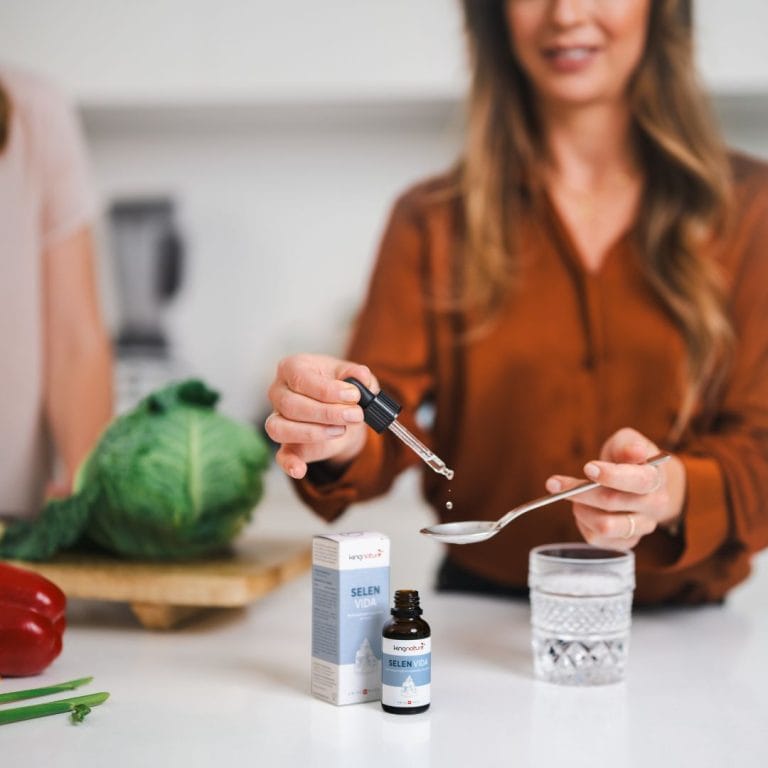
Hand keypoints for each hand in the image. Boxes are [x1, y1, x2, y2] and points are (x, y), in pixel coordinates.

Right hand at [266, 354, 376, 478]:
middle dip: (326, 412)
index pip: (301, 379)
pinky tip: (300, 470)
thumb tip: (362, 377)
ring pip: (281, 428)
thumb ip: (358, 374)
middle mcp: (279, 392)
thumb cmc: (342, 388)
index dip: (328, 390)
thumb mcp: (354, 376)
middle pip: (291, 405)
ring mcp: (278, 419)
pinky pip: (281, 456)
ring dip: (313, 432)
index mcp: (292, 368)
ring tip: (341, 429)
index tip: (354, 395)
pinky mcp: (286, 444)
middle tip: (355, 415)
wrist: (345, 411)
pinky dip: (289, 464)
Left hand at [545, 427, 686, 548]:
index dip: (611, 475)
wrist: (638, 480)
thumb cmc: (628, 458)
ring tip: (572, 496)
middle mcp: (653, 506)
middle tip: (555, 483)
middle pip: (613, 502)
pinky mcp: (626, 541)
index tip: (587, 467)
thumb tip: (634, 451)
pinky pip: (597, 539)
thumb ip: (628, 445)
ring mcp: (641, 526)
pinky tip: (581, 509)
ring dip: (580, 509)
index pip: (639, 480)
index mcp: (656, 478)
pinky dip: (582, 523)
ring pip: (605, 526)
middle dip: (580, 491)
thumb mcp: (627, 441)